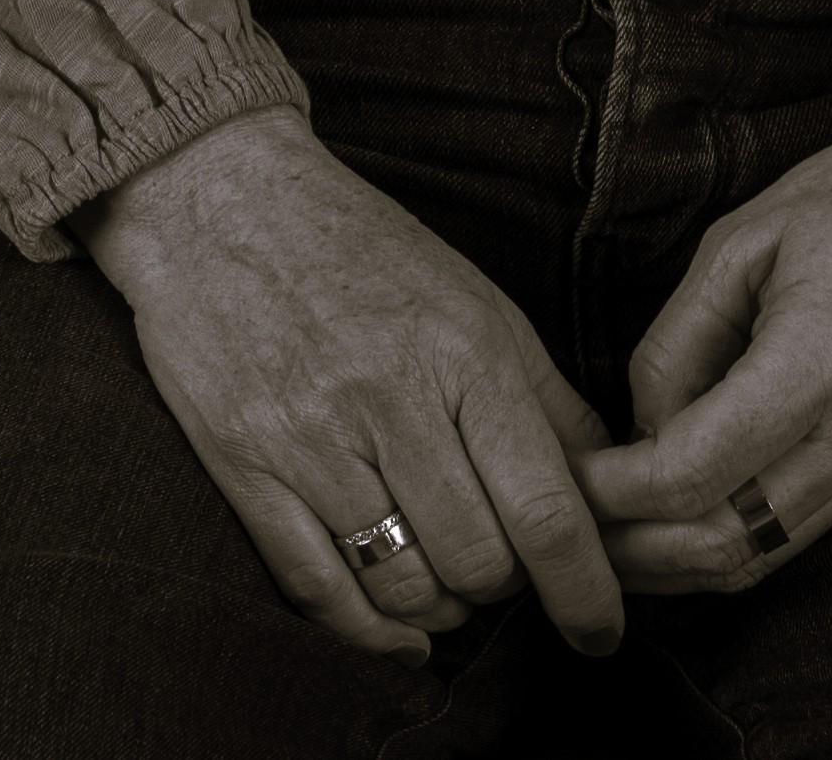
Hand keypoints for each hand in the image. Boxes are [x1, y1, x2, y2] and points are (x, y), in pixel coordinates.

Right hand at [73, 106, 625, 667]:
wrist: (218, 197)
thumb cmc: (359, 248)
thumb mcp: (472, 297)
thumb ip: (546, 396)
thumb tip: (612, 486)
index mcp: (463, 350)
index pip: (545, 506)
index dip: (584, 589)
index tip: (602, 633)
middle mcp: (391, 399)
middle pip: (479, 562)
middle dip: (505, 586)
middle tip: (501, 563)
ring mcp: (312, 439)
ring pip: (404, 589)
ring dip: (441, 608)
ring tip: (446, 580)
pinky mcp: (245, 469)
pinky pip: (319, 591)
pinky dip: (369, 633)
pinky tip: (398, 632)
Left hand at [576, 97, 831, 597]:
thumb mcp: (746, 236)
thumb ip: (680, 338)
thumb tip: (640, 427)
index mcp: (818, 361)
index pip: (693, 472)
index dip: (616, 491)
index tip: (569, 476)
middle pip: (722, 544)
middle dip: (635, 550)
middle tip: (572, 524)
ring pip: (757, 558)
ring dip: (676, 564)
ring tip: (610, 535)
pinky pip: (792, 535)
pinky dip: (726, 542)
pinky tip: (675, 519)